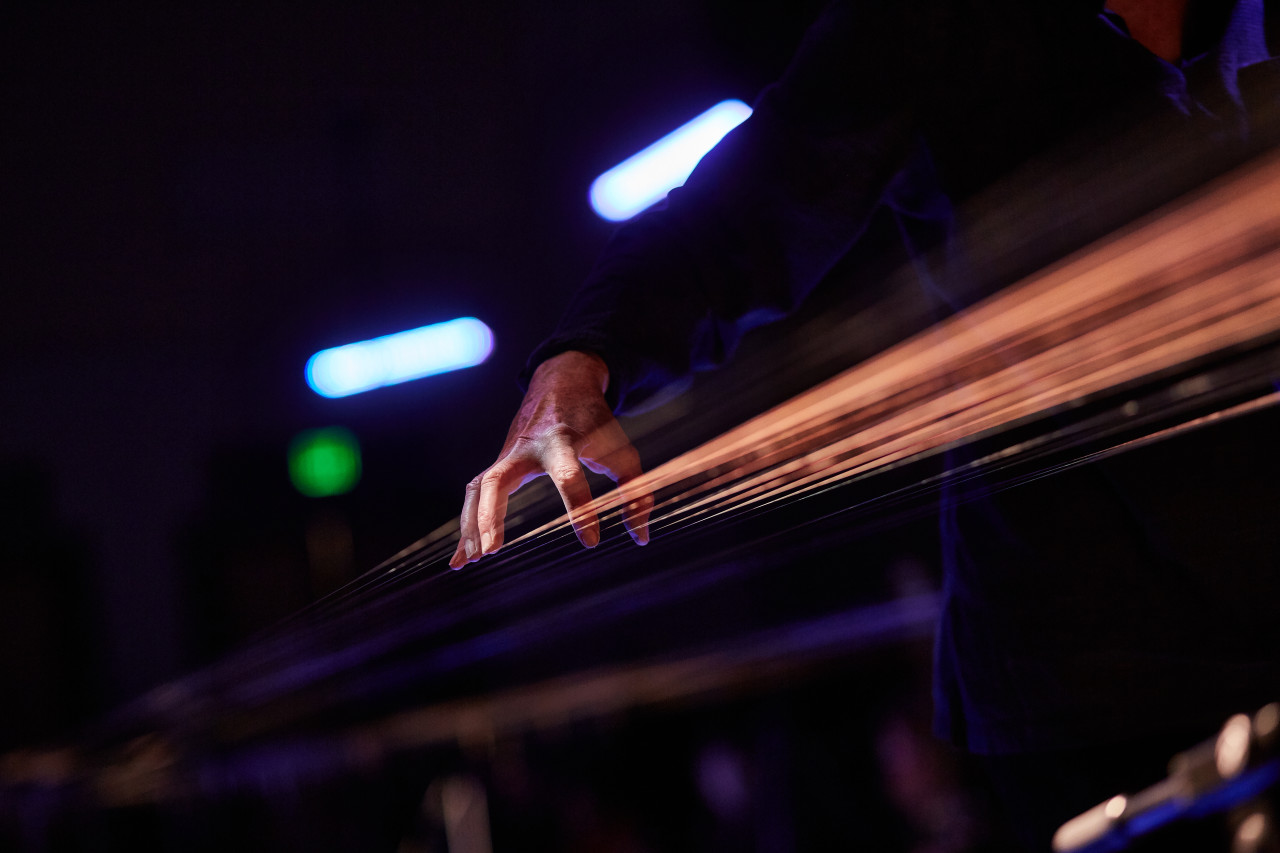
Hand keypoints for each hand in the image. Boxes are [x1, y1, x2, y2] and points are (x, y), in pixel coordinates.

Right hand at [449, 350, 652, 567]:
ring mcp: (508, 454)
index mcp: (562, 441)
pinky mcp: (500, 462)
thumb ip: (635, 491)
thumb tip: (639, 537)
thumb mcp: (621, 450)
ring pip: (479, 488)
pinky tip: (464, 553)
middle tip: (492, 551)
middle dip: (491, 515)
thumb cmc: (594, 422)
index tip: (592, 541)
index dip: (580, 508)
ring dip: (470, 524)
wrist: (561, 383)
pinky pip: (476, 492)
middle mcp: (527, 448)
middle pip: (498, 480)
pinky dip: (468, 521)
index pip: (568, 476)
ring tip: (467, 562)